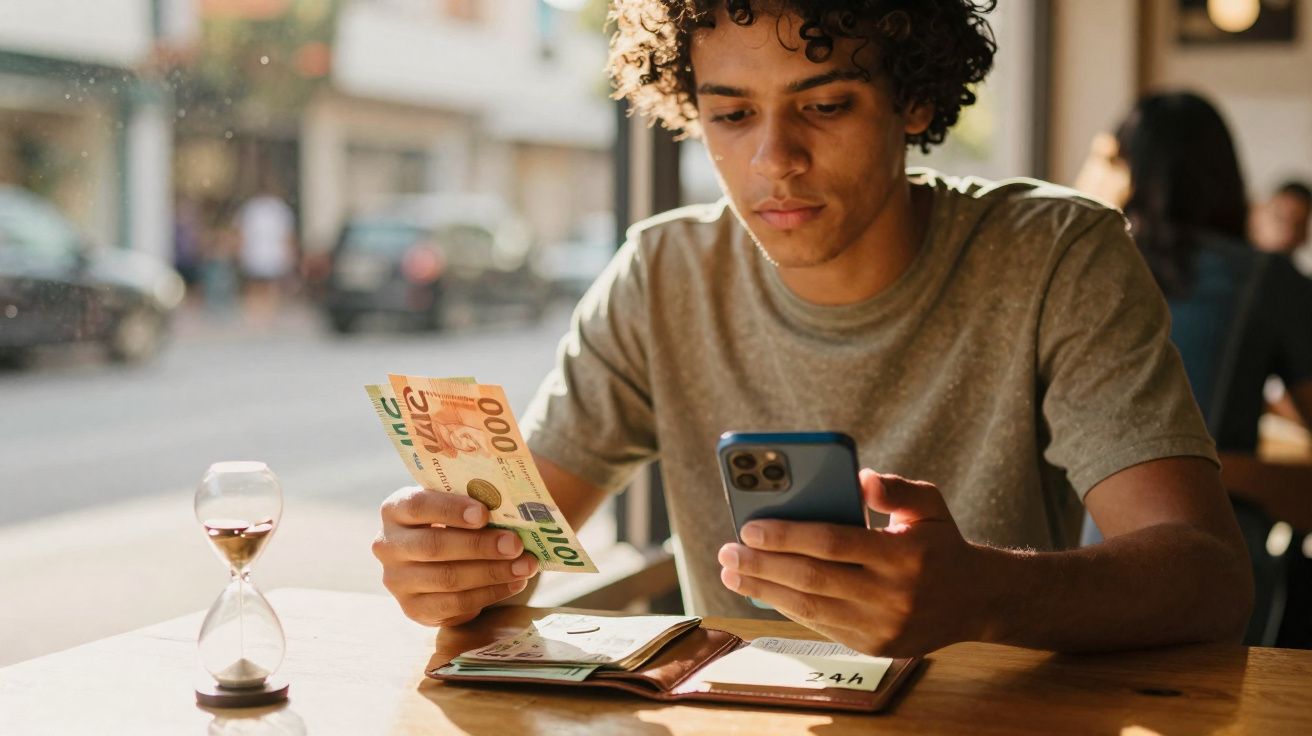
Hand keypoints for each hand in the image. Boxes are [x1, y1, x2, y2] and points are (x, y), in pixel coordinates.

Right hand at [373, 485, 538, 626]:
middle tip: (515, 544)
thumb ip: (472, 502)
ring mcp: (397, 580)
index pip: (417, 505)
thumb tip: (514, 507)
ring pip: (446, 578)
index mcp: (395, 509)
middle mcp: (388, 545)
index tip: (484, 513)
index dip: (450, 509)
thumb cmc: (453, 521)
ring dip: (491, 572)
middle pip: (434, 545)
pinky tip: (513, 583)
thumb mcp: (455, 505)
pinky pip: (454, 604)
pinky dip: (489, 593)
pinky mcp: (414, 609)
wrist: (440, 558)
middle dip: (479, 546)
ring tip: (524, 566)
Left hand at [717, 470, 993, 656]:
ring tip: (732, 574)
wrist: (976, 600)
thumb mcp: (929, 504)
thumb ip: (896, 488)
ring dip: (765, 591)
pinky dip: (788, 608)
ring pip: (811, 608)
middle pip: (813, 578)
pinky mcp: (875, 646)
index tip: (749, 527)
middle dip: (763, 565)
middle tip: (727, 553)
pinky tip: (763, 591)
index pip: (834, 542)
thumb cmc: (940, 542)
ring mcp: (883, 625)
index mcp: (905, 554)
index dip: (787, 535)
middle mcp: (894, 594)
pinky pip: (821, 626)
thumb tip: (859, 478)